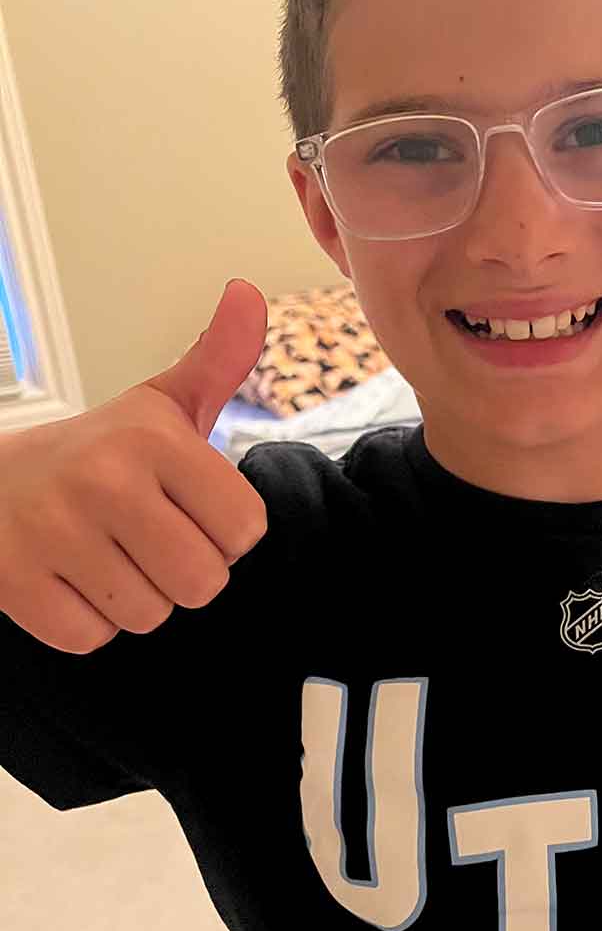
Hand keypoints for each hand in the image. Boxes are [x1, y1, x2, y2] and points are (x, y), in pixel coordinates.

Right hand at [0, 279, 268, 653]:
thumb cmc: (97, 454)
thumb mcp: (158, 406)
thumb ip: (217, 361)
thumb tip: (249, 293)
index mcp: (151, 437)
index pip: (244, 530)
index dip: (222, 532)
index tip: (185, 509)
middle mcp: (103, 479)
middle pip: (202, 581)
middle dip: (182, 572)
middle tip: (145, 539)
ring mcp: (53, 531)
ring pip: (149, 615)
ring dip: (135, 598)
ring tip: (105, 555)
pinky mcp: (15, 582)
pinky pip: (93, 637)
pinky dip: (86, 621)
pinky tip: (68, 577)